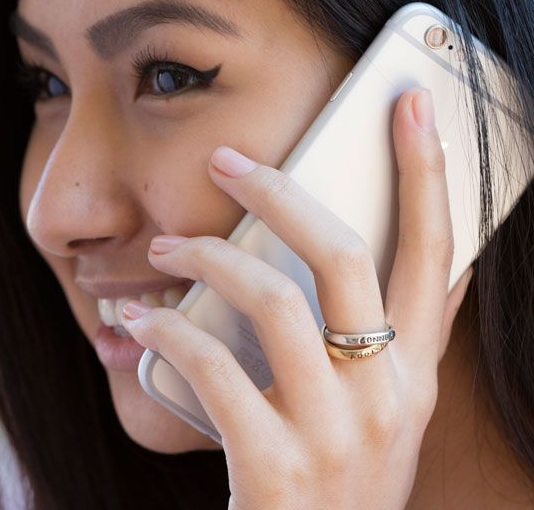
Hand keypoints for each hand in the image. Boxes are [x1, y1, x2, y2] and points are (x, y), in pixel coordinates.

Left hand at [122, 88, 471, 508]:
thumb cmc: (337, 478)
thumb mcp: (381, 410)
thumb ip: (397, 340)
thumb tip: (423, 270)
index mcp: (414, 373)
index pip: (437, 251)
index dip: (427, 172)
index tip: (410, 104)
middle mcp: (388, 396)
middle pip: (343, 253)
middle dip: (281, 192)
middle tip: (227, 162)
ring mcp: (335, 434)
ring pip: (272, 300)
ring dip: (207, 258)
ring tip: (165, 248)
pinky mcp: (275, 470)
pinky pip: (213, 369)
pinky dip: (168, 333)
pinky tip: (140, 322)